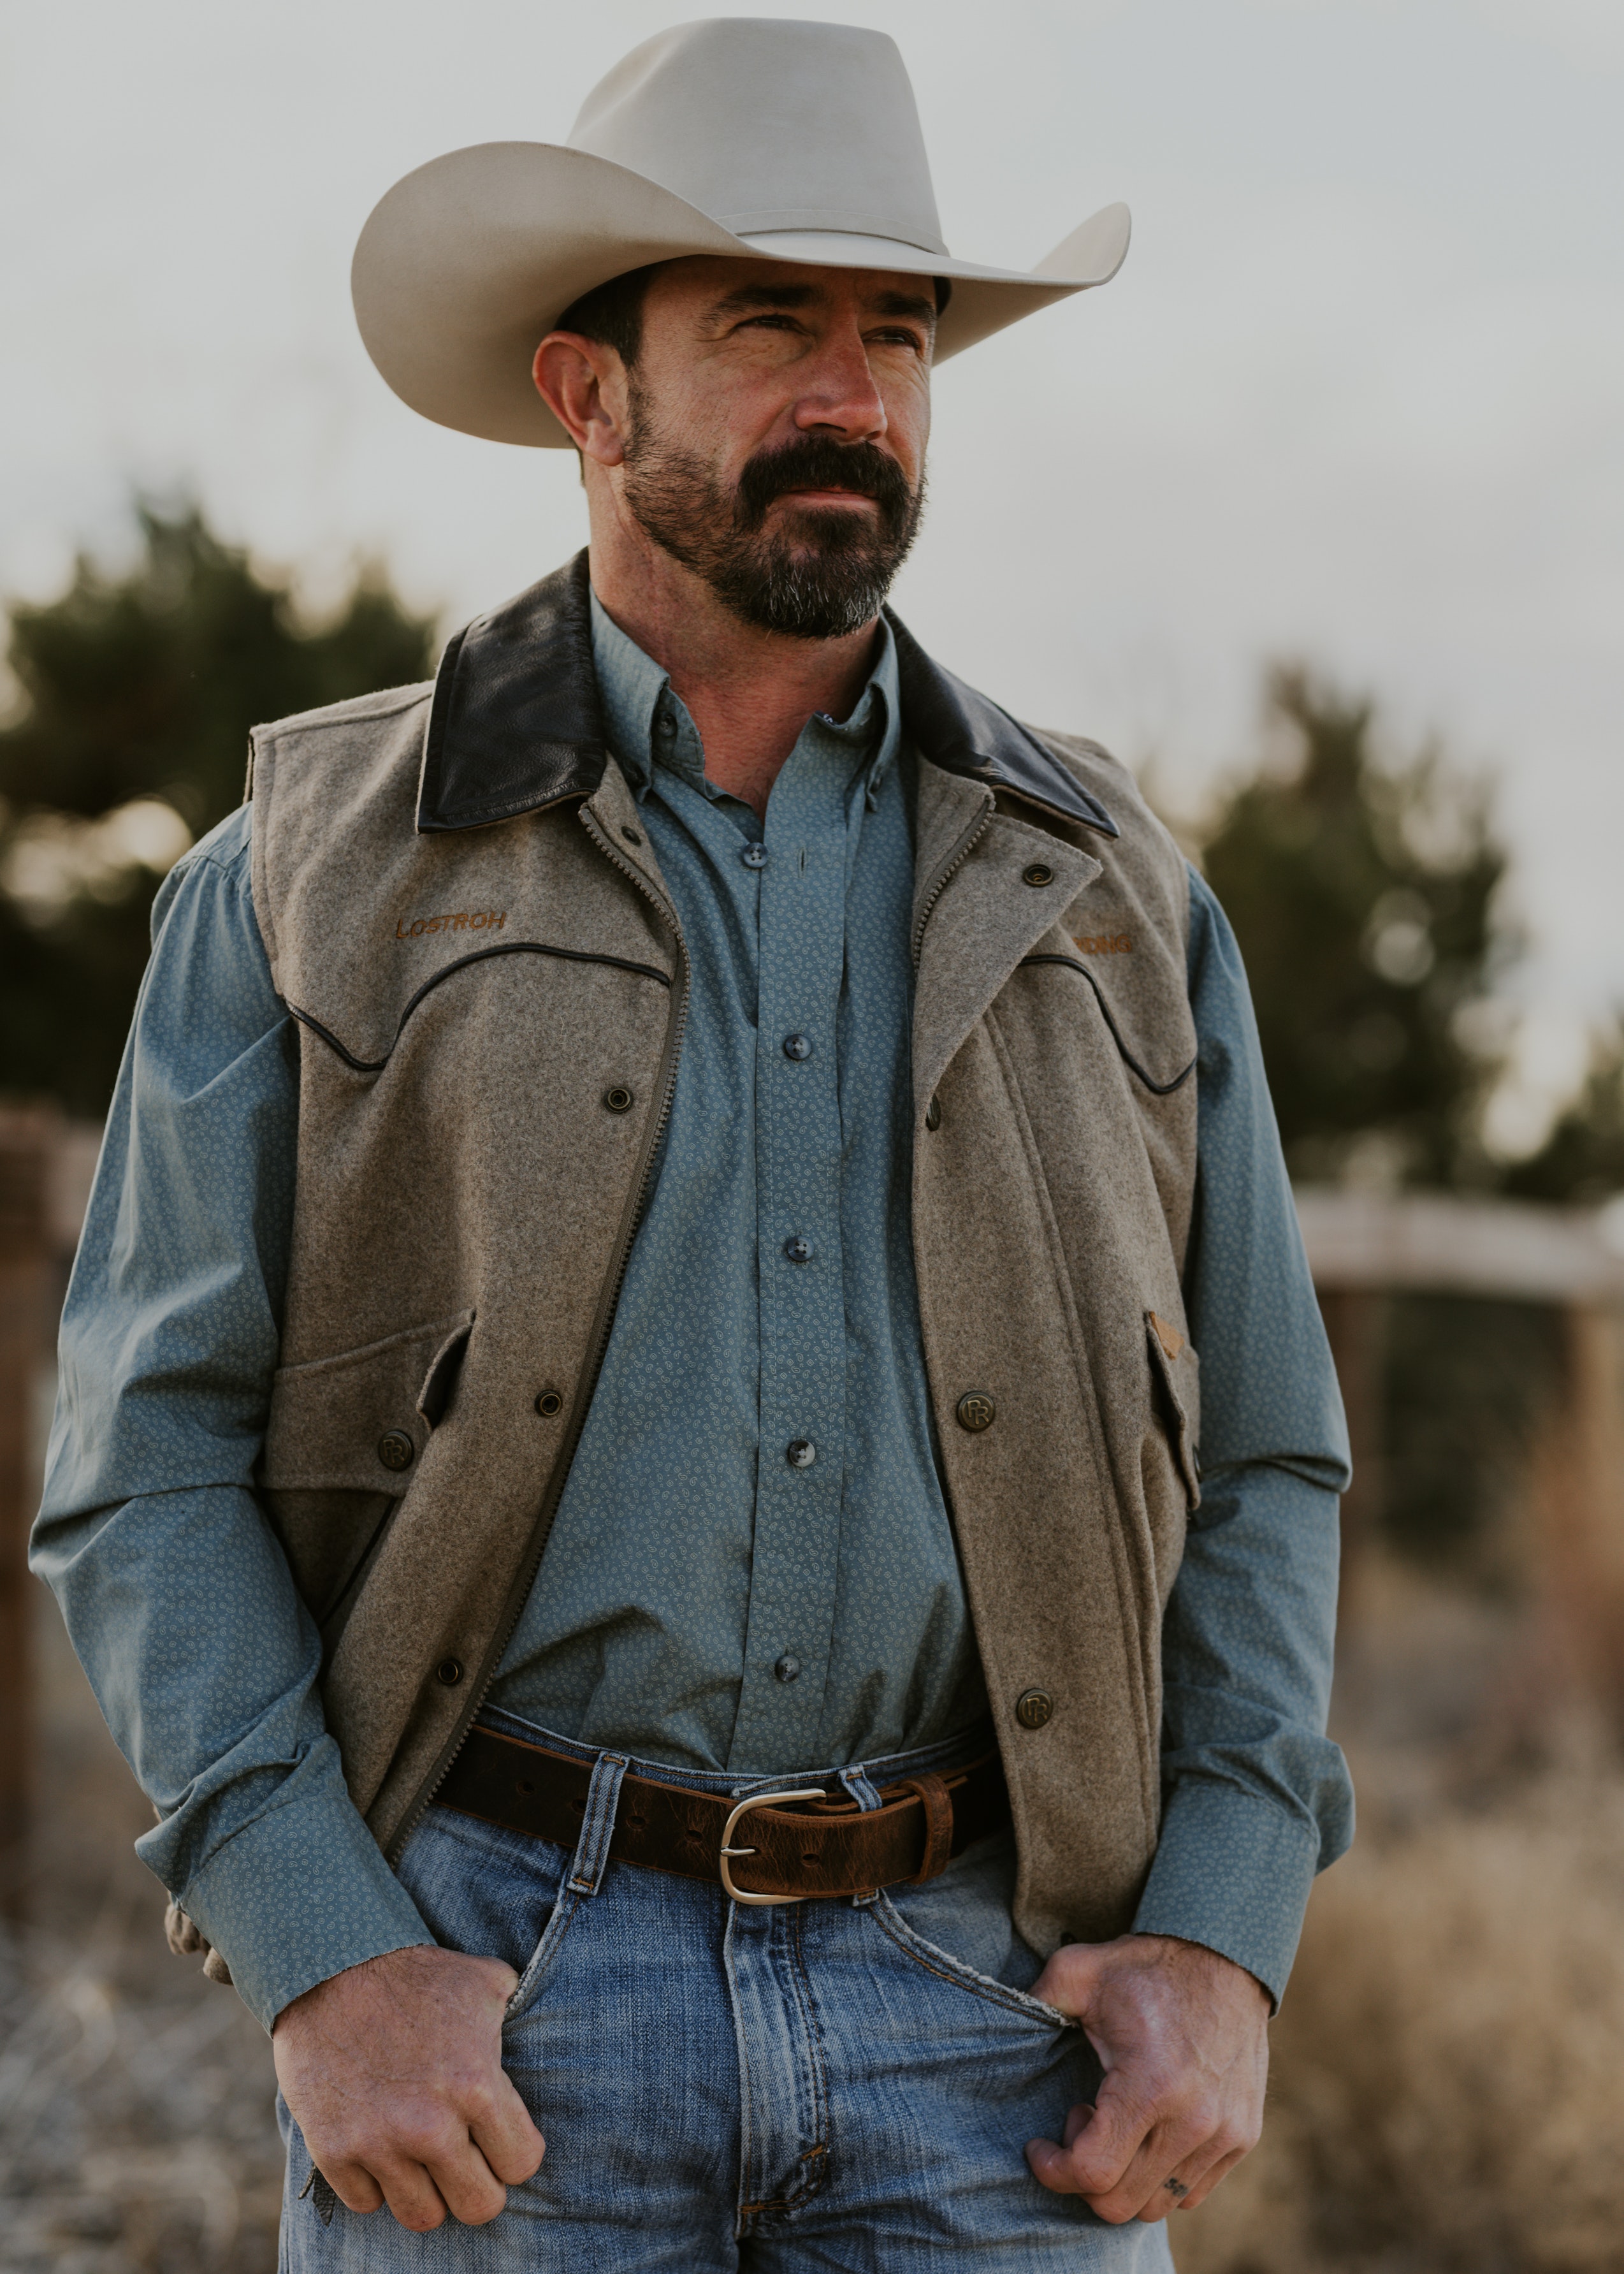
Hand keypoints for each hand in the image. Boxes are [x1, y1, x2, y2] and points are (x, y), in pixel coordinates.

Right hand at [272, 1945, 544, 2230]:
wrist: (330, 1967)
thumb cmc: (414, 1973)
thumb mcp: (484, 1982)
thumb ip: (515, 2016)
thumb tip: (536, 2030)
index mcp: (476, 2086)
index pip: (522, 2164)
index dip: (514, 2152)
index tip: (500, 2138)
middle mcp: (430, 2126)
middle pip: (479, 2207)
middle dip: (478, 2184)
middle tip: (466, 2158)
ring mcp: (379, 2144)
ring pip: (424, 2217)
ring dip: (427, 2190)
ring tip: (423, 2157)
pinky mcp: (334, 2152)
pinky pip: (368, 2203)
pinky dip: (376, 2183)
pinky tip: (380, 2147)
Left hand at [1024, 1932, 1267, 2221]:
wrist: (1225, 1955)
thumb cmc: (1147, 1966)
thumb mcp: (1079, 1970)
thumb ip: (1037, 2000)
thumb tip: (997, 2020)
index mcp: (1151, 2086)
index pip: (1094, 2173)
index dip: (1054, 2170)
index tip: (1039, 2147)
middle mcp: (1195, 2121)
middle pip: (1121, 2203)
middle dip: (1084, 2175)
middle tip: (1080, 2119)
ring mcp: (1225, 2134)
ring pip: (1157, 2205)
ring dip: (1123, 2177)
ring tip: (1115, 2121)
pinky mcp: (1243, 2137)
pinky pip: (1191, 2192)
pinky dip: (1159, 2177)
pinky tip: (1147, 2128)